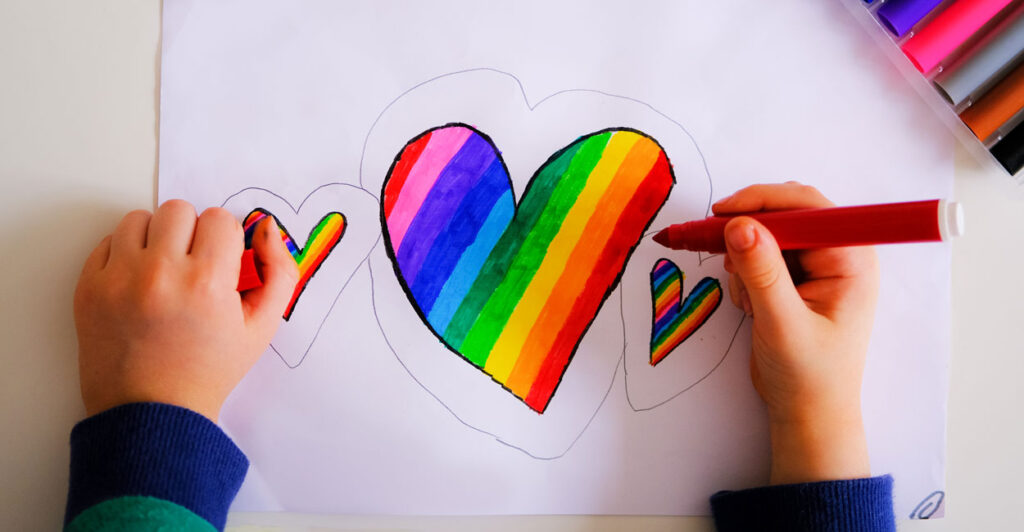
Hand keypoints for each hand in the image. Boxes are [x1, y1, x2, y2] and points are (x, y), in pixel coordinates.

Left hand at [73, 200, 297, 421]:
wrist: (152, 413)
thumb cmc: (209, 370)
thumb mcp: (262, 326)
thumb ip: (279, 271)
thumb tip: (268, 228)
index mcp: (207, 282)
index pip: (220, 219)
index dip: (226, 241)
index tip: (222, 266)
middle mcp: (160, 273)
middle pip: (179, 210)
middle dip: (191, 233)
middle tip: (192, 265)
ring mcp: (118, 279)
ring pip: (139, 219)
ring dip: (155, 238)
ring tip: (163, 271)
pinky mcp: (88, 287)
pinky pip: (107, 242)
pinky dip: (124, 255)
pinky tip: (138, 283)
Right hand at [715, 183, 878, 484]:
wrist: (807, 413)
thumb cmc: (809, 376)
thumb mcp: (782, 323)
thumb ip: (761, 272)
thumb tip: (739, 225)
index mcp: (851, 259)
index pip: (808, 207)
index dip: (764, 202)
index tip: (723, 214)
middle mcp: (837, 254)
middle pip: (786, 214)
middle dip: (749, 230)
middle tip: (716, 245)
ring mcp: (815, 266)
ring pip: (767, 233)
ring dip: (745, 257)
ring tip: (746, 298)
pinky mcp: (794, 279)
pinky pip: (760, 254)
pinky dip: (745, 271)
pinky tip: (749, 304)